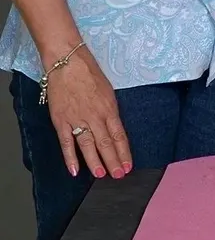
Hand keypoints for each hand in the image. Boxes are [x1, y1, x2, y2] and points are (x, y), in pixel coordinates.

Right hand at [45, 45, 132, 178]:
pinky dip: (70, 157)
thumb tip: (112, 128)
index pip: (119, 135)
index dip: (124, 151)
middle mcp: (95, 116)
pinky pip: (67, 142)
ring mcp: (77, 119)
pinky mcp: (61, 121)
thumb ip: (110, 110)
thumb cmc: (90, 73)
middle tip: (119, 175)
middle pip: (106, 143)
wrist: (68, 63)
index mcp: (109, 108)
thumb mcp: (108, 91)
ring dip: (95, 162)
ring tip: (102, 175)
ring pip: (89, 146)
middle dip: (113, 161)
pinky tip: (75, 170)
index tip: (129, 165)